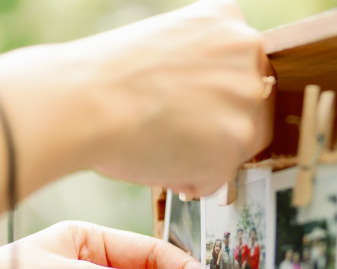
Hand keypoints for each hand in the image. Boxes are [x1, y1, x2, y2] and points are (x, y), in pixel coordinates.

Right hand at [0, 0, 272, 247]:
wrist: (84, 101)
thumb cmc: (106, 77)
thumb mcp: (165, 43)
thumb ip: (203, 65)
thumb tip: (214, 103)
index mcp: (227, 20)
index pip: (245, 69)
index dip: (217, 97)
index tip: (194, 108)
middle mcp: (248, 52)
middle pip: (253, 106)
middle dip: (218, 127)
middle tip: (174, 131)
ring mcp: (248, 96)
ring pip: (241, 142)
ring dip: (207, 155)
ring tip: (162, 145)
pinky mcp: (240, 139)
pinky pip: (222, 175)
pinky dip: (194, 180)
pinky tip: (163, 163)